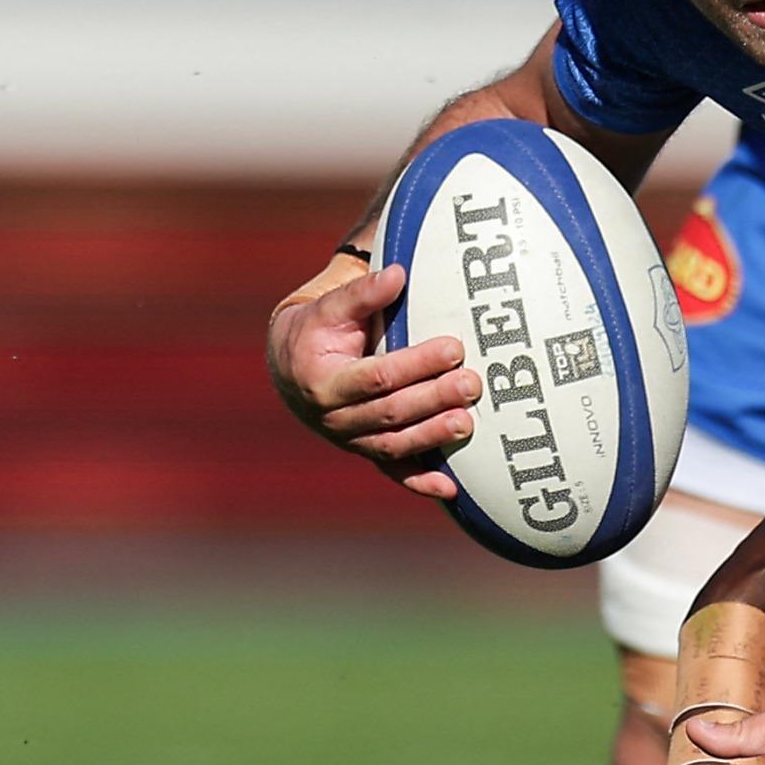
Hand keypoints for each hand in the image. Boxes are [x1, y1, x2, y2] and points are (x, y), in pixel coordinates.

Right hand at [266, 260, 476, 500]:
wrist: (292, 367)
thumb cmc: (318, 330)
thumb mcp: (331, 307)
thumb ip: (363, 293)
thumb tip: (397, 274)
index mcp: (323, 380)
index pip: (377, 375)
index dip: (416, 364)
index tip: (453, 348)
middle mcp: (334, 417)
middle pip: (391, 412)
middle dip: (434, 399)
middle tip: (472, 384)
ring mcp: (350, 440)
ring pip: (395, 445)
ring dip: (433, 437)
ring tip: (470, 423)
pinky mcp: (366, 451)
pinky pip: (394, 472)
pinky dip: (422, 483)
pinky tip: (451, 490)